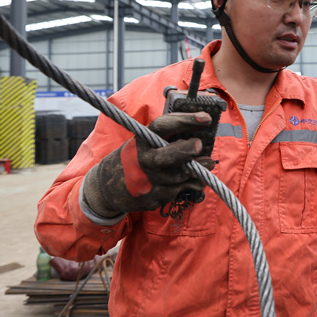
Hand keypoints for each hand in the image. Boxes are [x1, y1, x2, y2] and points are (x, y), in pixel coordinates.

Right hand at [82, 112, 215, 217]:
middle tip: (200, 145)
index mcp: (141, 141)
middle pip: (168, 156)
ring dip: (198, 169)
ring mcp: (147, 181)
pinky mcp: (152, 198)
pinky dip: (191, 183)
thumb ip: (167, 141)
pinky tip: (196, 179)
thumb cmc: (133, 158)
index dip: (185, 120)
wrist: (107, 187)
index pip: (163, 126)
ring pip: (179, 175)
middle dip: (187, 150)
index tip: (206, 118)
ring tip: (208, 162)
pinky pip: (179, 190)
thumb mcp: (143, 143)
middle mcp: (143, 160)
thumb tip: (199, 140)